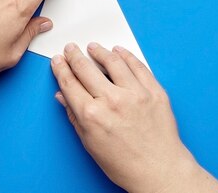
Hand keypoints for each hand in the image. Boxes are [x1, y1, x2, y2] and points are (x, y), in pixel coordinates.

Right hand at [51, 43, 217, 192]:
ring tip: (93, 47)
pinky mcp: (154, 91)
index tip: (58, 61)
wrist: (159, 170)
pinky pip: (138, 66)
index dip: (61, 69)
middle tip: (71, 49)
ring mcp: (135, 94)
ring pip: (113, 61)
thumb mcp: (90, 144)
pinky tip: (119, 52)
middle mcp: (112, 101)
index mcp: (92, 115)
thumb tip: (63, 96)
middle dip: (75, 56)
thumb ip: (75, 116)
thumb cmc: (125, 164)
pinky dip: (126, 56)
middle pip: (86, 69)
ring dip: (99, 51)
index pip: (70, 83)